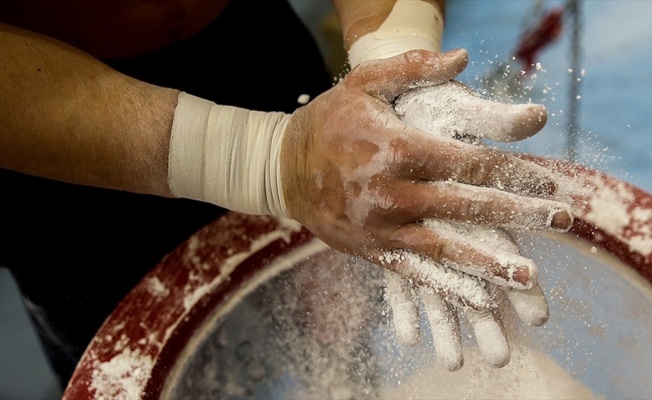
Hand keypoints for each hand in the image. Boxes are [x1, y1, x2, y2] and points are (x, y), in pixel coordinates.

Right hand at [280, 49, 570, 366]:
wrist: (282, 168)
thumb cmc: (329, 121)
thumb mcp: (364, 83)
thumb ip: (413, 69)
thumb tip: (462, 59)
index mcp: (396, 149)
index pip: (468, 161)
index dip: (513, 171)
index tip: (549, 180)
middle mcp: (391, 192)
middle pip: (467, 206)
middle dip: (518, 213)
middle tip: (561, 220)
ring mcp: (380, 227)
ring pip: (446, 249)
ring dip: (491, 264)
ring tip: (529, 277)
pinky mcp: (371, 249)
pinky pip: (416, 273)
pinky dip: (449, 285)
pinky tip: (478, 297)